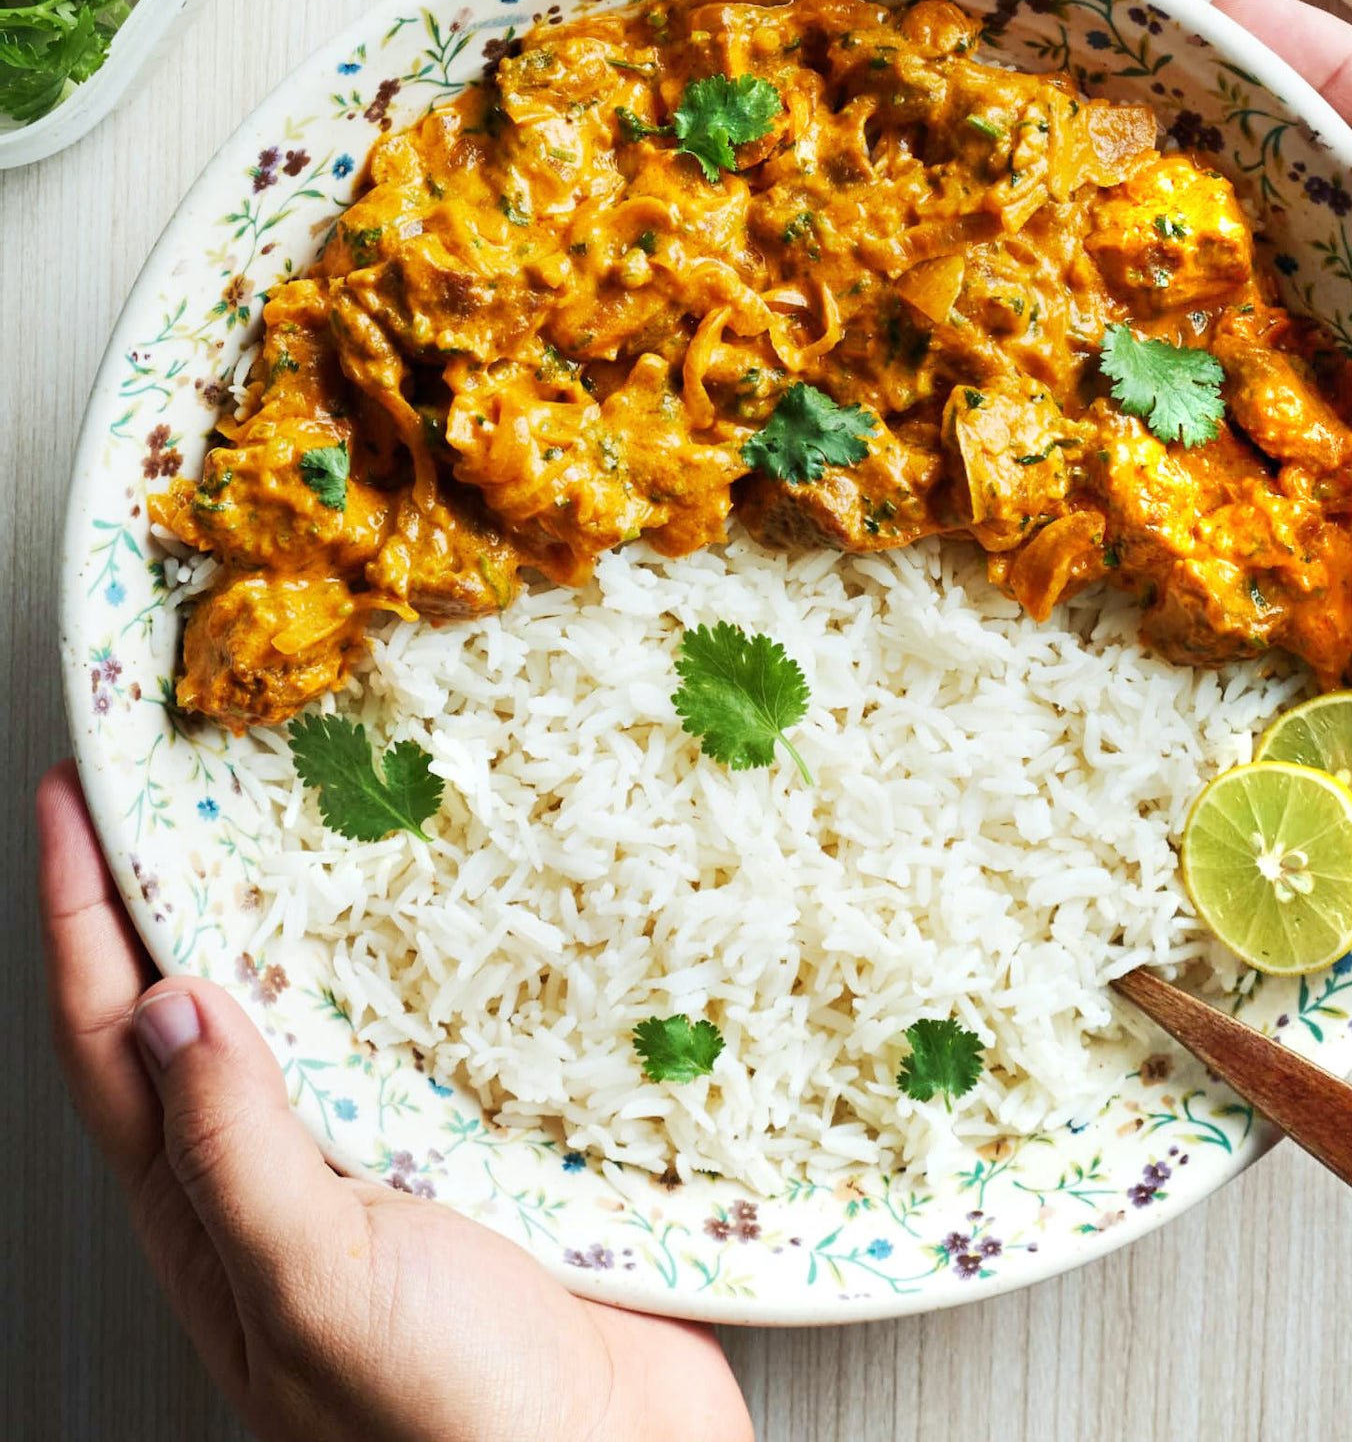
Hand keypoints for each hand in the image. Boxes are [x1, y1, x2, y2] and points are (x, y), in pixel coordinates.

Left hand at [37, 761, 751, 1441]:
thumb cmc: (455, 1426)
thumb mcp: (318, 1291)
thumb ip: (238, 1161)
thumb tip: (170, 1009)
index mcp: (215, 1218)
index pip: (114, 1043)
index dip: (84, 914)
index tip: (74, 799)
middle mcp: (285, 1176)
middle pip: (203, 1003)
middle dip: (172, 886)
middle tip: (174, 773)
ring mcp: (383, 1156)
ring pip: (317, 1002)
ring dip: (293, 906)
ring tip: (291, 807)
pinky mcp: (479, 1141)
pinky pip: (428, 1025)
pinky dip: (415, 953)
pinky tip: (439, 902)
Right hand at [1214, 0, 1351, 822]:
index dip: (1327, 68)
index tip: (1222, 20)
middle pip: (1350, 227)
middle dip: (1246, 172)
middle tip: (1132, 134)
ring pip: (1310, 343)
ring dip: (1223, 306)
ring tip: (1116, 262)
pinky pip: (1299, 464)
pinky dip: (1233, 440)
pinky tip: (1163, 425)